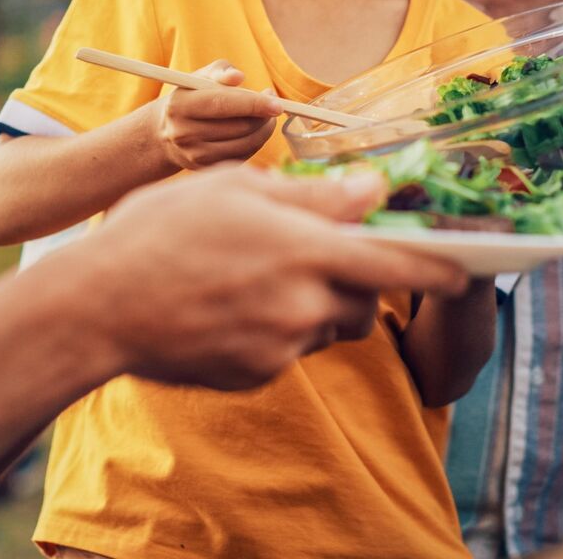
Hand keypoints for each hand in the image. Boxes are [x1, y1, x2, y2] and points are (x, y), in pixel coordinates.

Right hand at [79, 166, 468, 390]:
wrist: (97, 306)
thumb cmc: (161, 229)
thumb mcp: (235, 188)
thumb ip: (312, 194)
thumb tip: (372, 190)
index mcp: (302, 249)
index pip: (396, 262)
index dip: (439, 265)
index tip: (466, 264)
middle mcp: (301, 302)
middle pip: (367, 298)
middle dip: (362, 278)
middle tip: (323, 255)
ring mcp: (279, 345)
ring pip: (328, 323)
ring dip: (318, 301)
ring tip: (261, 273)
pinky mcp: (256, 374)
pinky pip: (290, 347)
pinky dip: (278, 325)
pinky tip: (232, 303)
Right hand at [154, 60, 282, 169]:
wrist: (167, 132)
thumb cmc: (191, 96)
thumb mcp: (201, 77)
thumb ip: (221, 71)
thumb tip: (238, 77)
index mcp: (180, 105)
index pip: (222, 104)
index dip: (253, 104)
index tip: (277, 104)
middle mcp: (183, 133)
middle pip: (238, 127)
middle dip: (263, 117)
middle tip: (274, 106)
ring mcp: (194, 154)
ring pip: (244, 144)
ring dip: (263, 131)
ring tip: (266, 118)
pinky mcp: (204, 169)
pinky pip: (242, 157)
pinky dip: (255, 144)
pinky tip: (254, 132)